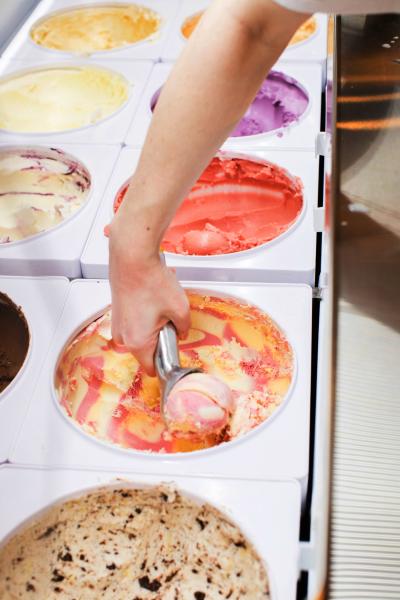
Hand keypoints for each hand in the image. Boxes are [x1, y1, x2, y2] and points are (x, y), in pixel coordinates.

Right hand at [108, 217, 189, 376]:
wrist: (132, 257)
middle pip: (146, 351)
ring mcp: (117, 324)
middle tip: (169, 321)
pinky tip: (150, 300)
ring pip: (140, 335)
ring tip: (159, 307)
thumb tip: (181, 332)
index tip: (175, 352)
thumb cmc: (150, 280)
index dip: (167, 362)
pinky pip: (133, 322)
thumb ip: (184, 327)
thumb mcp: (180, 308)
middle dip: (160, 340)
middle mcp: (123, 337)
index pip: (152, 368)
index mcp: (138, 343)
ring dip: (152, 327)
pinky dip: (143, 316)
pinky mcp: (116, 312)